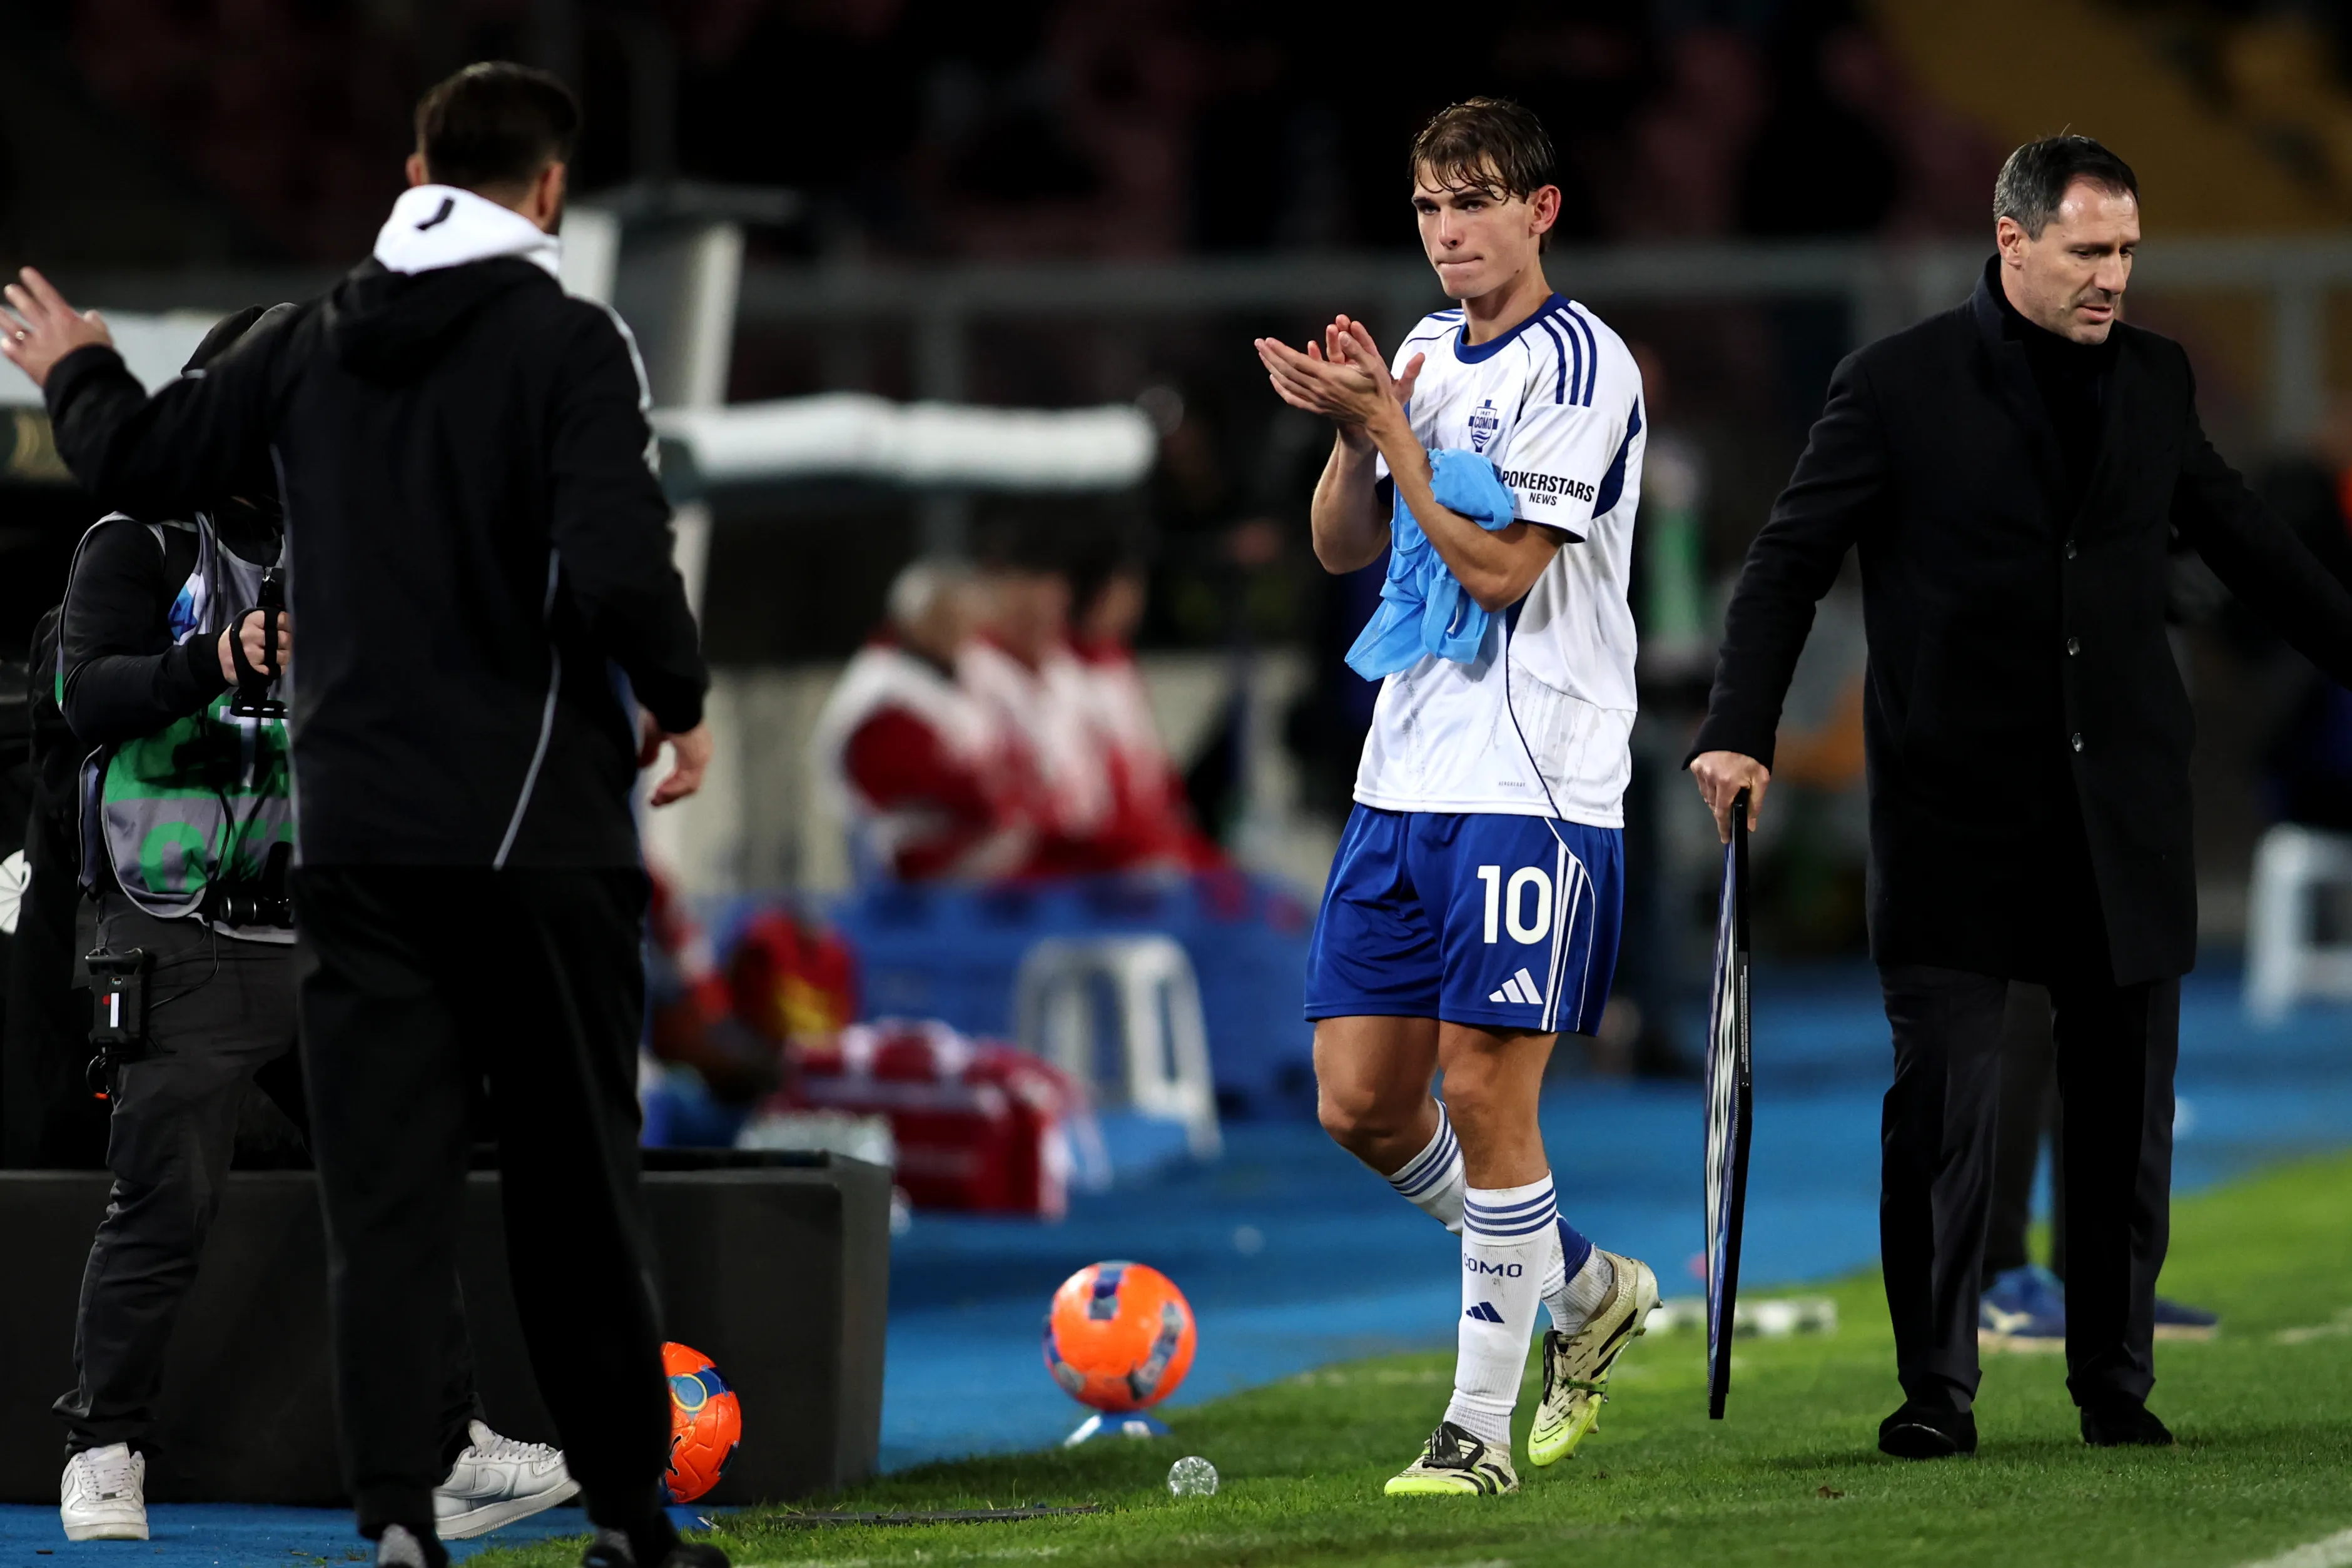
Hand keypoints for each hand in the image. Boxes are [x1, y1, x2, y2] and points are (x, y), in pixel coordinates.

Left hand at [0, 268, 112, 388]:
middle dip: (17, 296)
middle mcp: (46, 328)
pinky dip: (8, 346)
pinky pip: (14, 352)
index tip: (26, 273)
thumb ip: (95, 323)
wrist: (85, 379)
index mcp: (64, 319)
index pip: (46, 294)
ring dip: (4, 318)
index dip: (35, 282)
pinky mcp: (28, 362)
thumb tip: (92, 315)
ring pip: (14, 327)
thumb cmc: (97, 357)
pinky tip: (4, 343)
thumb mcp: (103, 335)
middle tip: (10, 289)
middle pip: (27, 307)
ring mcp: (34, 344)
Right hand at [218, 610, 291, 682]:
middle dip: (287, 643)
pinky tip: (270, 665)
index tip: (284, 630)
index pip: (281, 619)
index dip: (287, 626)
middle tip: (280, 645)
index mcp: (251, 620)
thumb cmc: (238, 640)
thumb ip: (268, 622)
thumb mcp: (249, 623)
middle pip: (285, 638)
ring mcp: (252, 653)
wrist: (217, 659)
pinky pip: (278, 669)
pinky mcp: (254, 669)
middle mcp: (251, 635)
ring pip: (284, 655)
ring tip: (273, 656)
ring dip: (283, 657)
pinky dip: (278, 668)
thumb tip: (291, 622)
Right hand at [640, 716, 711, 806]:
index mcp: (694, 746)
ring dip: (671, 794)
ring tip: (655, 800)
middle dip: (671, 794)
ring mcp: (701, 756)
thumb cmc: (664, 711)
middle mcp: (701, 752)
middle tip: (655, 801)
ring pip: (689, 785)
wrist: (671, 701)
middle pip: (690, 783)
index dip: (672, 786)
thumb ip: (650, 751)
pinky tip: (660, 792)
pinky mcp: (696, 758)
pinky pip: (687, 781)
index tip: (656, 794)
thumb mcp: (654, 735)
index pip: (687, 773)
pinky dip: (673, 789)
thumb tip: (643, 764)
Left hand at [1255, 314, 1422, 437]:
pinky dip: (1280, 388)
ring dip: (1272, 368)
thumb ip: (1357, 348)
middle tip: (1258, 343)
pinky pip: (1293, 398)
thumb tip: (1343, 335)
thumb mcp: (1373, 365)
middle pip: (1286, 371)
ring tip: (1262, 356)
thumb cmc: (1377, 389)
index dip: (1280, 350)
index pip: (1297, 361)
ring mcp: (1316, 400)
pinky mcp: (1317, 408)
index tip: (1268, 340)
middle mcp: (1318, 389)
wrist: (1377, 417)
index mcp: (1328, 376)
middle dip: (1270, 356)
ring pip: (1287, 383)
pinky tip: (1274, 379)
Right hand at [1689, 750, 1769, 843]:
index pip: (1722, 812)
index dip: (1723, 828)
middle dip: (1722, 808)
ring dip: (1715, 797)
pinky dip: (1709, 785)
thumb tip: (1751, 825)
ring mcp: (1700, 769)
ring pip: (1706, 794)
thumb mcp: (1761, 778)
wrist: (1740, 725)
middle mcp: (1710, 777)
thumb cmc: (1753, 754)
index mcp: (1727, 782)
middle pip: (1713, 805)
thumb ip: (1755, 803)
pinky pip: (1701, 783)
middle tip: (1733, 804)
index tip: (1725, 840)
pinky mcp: (1695, 763)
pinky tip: (1719, 777)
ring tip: (1727, 788)